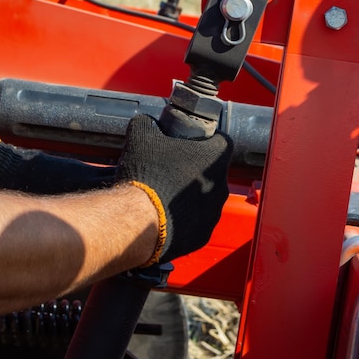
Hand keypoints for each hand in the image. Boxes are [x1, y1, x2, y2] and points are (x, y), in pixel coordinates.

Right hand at [116, 114, 232, 263]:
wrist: (137, 221)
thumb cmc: (145, 177)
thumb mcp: (141, 135)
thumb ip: (149, 122)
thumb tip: (149, 122)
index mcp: (215, 157)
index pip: (221, 140)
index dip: (205, 140)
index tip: (189, 143)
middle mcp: (221, 185)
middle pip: (212, 171)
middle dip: (194, 169)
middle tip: (170, 169)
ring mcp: (214, 213)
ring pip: (205, 198)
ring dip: (189, 196)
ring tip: (164, 194)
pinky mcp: (203, 235)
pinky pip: (197, 222)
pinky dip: (184, 219)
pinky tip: (164, 215)